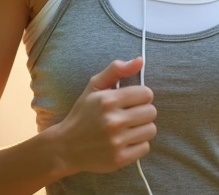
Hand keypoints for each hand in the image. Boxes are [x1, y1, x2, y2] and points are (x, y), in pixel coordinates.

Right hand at [50, 57, 156, 175]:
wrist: (66, 147)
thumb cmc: (83, 114)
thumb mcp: (93, 87)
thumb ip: (116, 70)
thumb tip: (140, 60)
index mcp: (107, 100)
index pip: (147, 94)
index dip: (140, 96)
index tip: (131, 101)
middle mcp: (113, 121)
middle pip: (151, 112)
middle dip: (142, 112)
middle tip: (129, 115)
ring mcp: (116, 141)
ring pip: (151, 130)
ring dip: (142, 128)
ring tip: (127, 129)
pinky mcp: (119, 159)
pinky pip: (145, 147)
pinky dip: (138, 145)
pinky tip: (124, 142)